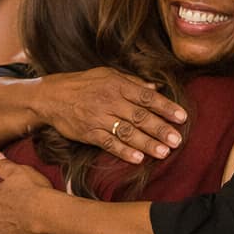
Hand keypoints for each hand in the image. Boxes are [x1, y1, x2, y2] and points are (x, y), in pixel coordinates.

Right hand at [39, 68, 186, 164]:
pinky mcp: (89, 133)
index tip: (182, 117)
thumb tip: (156, 88)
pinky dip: (124, 151)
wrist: (51, 96)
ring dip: (147, 143)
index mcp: (118, 85)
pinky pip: (109, 143)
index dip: (166, 107)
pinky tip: (138, 158)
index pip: (147, 97)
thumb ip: (132, 82)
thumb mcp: (107, 75)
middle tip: (177, 140)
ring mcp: (99, 118)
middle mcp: (110, 101)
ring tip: (164, 152)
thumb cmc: (83, 84)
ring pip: (127, 132)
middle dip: (160, 129)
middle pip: (140, 116)